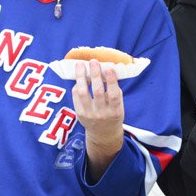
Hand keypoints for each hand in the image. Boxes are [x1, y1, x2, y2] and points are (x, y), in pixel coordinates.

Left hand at [72, 60, 124, 177]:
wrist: (103, 133)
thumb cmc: (113, 114)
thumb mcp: (119, 105)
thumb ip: (114, 91)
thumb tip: (106, 70)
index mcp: (115, 111)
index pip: (113, 95)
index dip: (111, 81)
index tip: (109, 68)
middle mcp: (102, 113)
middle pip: (97, 91)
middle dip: (95, 74)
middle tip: (94, 61)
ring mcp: (89, 114)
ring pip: (83, 93)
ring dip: (81, 76)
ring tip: (80, 64)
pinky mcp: (79, 114)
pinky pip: (76, 96)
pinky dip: (77, 85)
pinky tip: (79, 78)